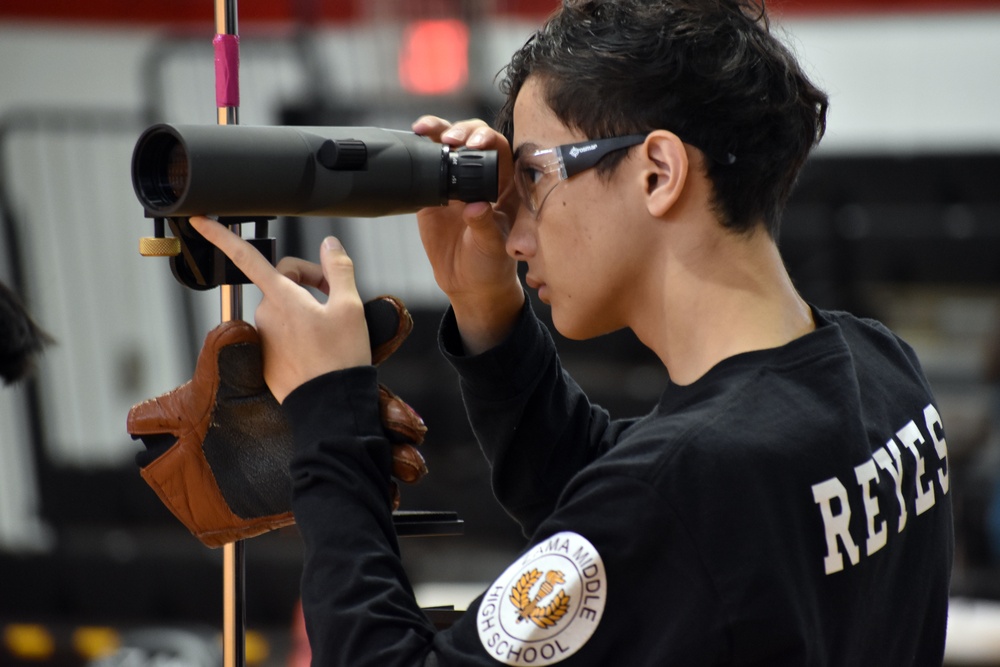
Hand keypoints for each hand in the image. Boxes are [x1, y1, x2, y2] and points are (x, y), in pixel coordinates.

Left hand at [189, 216, 370, 402]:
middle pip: (282, 281)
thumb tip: (329, 245)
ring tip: (331, 328)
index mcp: (282, 297)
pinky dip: (301, 332)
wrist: (331, 404)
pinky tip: (321, 346)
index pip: (246, 257)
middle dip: (308, 281)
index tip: (199, 220)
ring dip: (305, 308)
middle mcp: (266, 315)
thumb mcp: (350, 306)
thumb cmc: (341, 358)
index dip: (221, 236)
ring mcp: (264, 337)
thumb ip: (339, 268)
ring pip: (284, 307)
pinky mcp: (267, 358)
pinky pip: (283, 333)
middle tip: (335, 296)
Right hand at [412, 116, 524, 353]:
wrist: (468, 282)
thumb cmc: (492, 263)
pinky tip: (413, 140)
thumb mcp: (493, 247)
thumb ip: (486, 226)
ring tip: (424, 129)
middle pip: (473, 137)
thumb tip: (476, 207)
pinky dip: (419, 150)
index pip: (500, 149)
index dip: (487, 139)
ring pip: (448, 145)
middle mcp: (482, 177)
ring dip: (437, 130)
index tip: (474, 144)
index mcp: (505, 185)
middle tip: (449, 139)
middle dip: (461, 130)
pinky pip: (426, 165)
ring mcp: (456, 182)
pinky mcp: (433, 192)